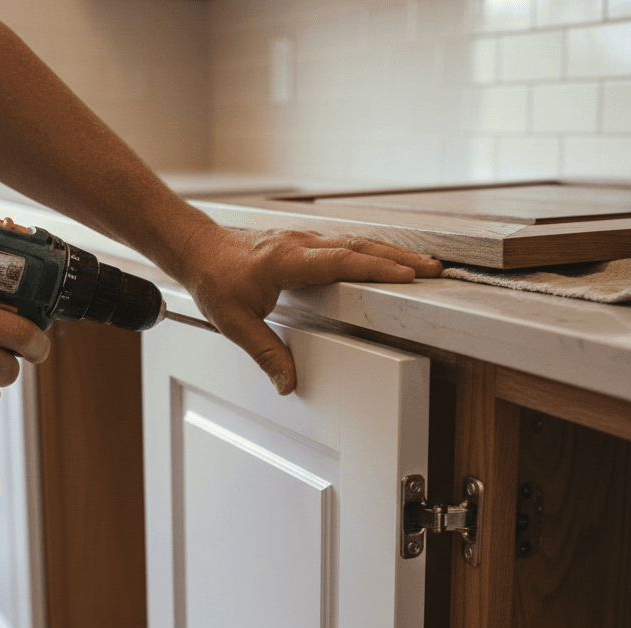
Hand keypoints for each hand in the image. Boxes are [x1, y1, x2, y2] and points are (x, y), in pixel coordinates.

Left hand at [174, 224, 442, 394]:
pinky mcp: (304, 244)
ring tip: (422, 265)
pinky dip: (372, 252)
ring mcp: (304, 241)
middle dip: (399, 259)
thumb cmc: (213, 278)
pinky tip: (387, 260)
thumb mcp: (235, 323)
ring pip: (356, 243)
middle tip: (433, 269)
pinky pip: (345, 244)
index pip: (341, 262)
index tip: (406, 277)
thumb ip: (266, 353)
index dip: (376, 269)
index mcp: (287, 260)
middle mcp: (300, 245)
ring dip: (391, 253)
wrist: (198, 250)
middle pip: (359, 248)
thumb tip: (288, 382)